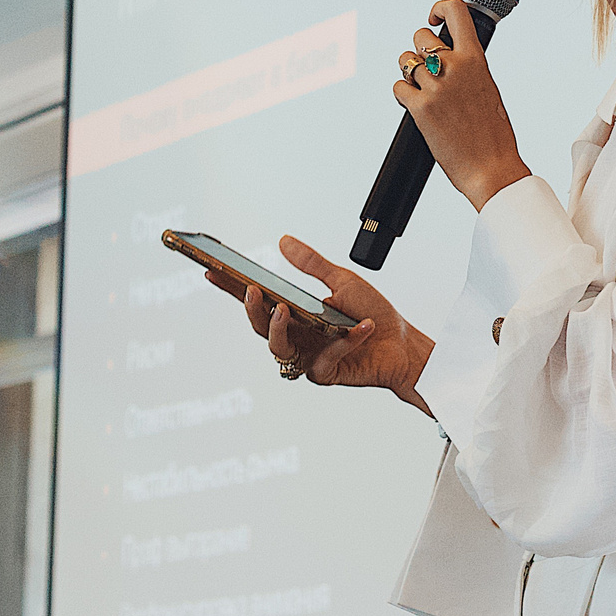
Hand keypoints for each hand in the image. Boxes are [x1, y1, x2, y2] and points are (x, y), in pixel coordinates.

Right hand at [203, 236, 435, 411]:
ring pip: (278, 349)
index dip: (232, 289)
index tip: (211, 271)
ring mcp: (308, 357)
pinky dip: (342, 342)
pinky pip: (323, 360)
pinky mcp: (326, 374)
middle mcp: (298, 336)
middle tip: (253, 291)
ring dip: (279, 329)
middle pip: (261, 327)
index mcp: (297, 314)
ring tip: (286, 310)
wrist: (404, 346)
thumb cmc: (375, 315)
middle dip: (252, 310)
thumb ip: (312, 265)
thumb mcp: (343, 281)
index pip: (259, 301)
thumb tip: (283, 241)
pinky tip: (358, 328)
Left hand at [396, 0, 532, 209]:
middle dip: (420, 51)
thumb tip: (453, 59)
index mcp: (476, 60)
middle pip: (420, 36)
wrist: (491, 168)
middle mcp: (455, 67)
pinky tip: (414, 105)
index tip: (434, 18)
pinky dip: (402, 94)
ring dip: (409, 72)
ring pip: (405, 60)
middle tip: (428, 69)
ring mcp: (435, 87)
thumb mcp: (488, 90)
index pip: (455, 12)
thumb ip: (470, 69)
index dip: (439, 7)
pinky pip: (398, 87)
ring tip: (422, 89)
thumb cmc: (493, 134)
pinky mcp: (419, 108)